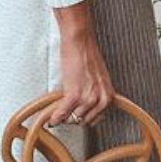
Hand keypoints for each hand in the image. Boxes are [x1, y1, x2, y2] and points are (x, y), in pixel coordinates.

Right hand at [49, 3, 115, 126]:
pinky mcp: (75, 95)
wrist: (80, 41)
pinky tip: (51, 118)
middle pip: (84, 120)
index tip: (76, 115)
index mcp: (109, 96)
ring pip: (73, 118)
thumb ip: (96, 95)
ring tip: (58, 110)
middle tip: (65, 111)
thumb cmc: (88, 55)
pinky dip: (55, 117)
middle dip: (74, 116)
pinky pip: (62, 113)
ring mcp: (89, 98)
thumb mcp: (99, 80)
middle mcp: (102, 99)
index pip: (96, 119)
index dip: (84, 117)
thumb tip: (86, 108)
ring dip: (64, 116)